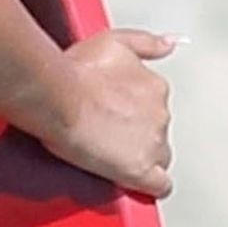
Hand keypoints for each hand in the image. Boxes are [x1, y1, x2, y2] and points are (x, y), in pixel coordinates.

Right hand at [42, 28, 175, 197]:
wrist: (58, 97)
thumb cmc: (76, 71)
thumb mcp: (113, 41)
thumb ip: (146, 42)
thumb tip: (169, 44)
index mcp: (155, 87)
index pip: (155, 108)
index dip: (136, 114)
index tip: (116, 114)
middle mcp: (160, 115)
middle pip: (156, 133)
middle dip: (137, 134)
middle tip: (106, 132)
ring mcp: (152, 144)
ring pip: (157, 156)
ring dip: (138, 155)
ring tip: (107, 152)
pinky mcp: (140, 170)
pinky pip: (159, 185)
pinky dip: (149, 185)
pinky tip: (133, 182)